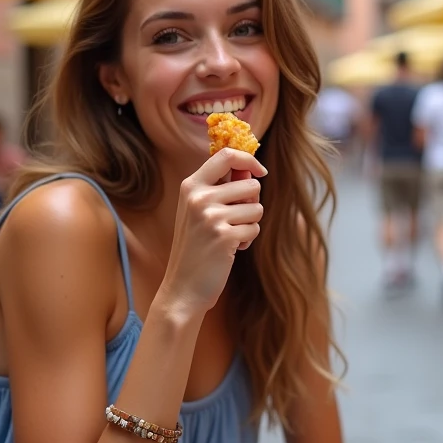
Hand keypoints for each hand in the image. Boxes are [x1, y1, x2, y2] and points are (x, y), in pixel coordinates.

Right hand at [159, 148, 266, 312]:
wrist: (183, 287)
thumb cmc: (195, 247)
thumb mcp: (200, 211)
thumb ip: (223, 188)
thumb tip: (253, 170)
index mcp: (191, 186)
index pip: (226, 156)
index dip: (248, 160)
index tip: (259, 171)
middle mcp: (199, 197)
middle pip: (251, 185)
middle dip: (251, 204)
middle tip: (233, 220)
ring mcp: (211, 216)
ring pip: (256, 208)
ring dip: (249, 224)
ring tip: (229, 236)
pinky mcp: (225, 236)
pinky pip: (254, 228)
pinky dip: (247, 240)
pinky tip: (230, 250)